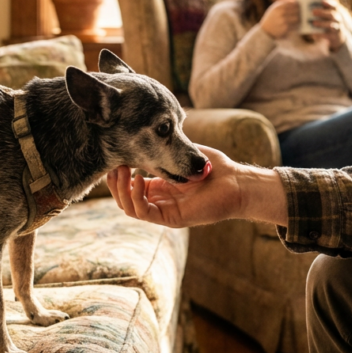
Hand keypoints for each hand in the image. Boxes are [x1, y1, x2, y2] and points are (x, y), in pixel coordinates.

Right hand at [106, 145, 286, 228]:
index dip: (118, 175)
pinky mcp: (171, 219)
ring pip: (129, 208)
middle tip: (115, 165)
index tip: (115, 158)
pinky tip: (138, 178)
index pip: (128, 187)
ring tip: (124, 170)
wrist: (236, 182)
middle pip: (124, 199)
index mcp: (160, 189)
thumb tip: (147, 133)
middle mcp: (159, 202)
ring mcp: (164, 212)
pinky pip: (144, 212)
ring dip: (121, 189)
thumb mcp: (183, 154)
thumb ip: (164, 148)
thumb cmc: (214, 168)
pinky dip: (136, 196)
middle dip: (115, 183)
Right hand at [259, 0, 300, 38]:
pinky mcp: (286, 29)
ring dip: (300, 18)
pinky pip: (295, 25)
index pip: (293, 3)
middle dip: (300, 11)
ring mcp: (283, 22)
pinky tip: (298, 24)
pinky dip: (298, 25)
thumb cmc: (272, 17)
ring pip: (297, 18)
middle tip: (303, 12)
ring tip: (301, 18)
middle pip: (296, 10)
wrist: (265, 31)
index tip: (300, 5)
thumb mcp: (274, 6)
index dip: (298, 4)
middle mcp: (280, 14)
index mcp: (278, 7)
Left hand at [310, 1, 345, 50]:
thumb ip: (318, 9)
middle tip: (313, 12)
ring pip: (331, 25)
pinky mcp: (335, 36)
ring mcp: (337, 27)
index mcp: (334, 11)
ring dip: (322, 23)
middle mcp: (337, 18)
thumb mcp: (325, 15)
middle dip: (322, 13)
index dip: (329, 3)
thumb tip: (303, 4)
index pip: (334, 5)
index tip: (322, 1)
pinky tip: (314, 34)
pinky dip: (321, 34)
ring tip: (313, 23)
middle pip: (332, 14)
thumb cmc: (327, 22)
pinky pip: (328, 35)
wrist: (337, 36)